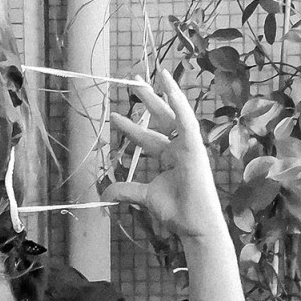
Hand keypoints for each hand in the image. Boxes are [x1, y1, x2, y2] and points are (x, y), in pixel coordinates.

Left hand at [102, 71, 227, 243]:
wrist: (194, 226)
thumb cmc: (177, 212)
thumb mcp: (144, 197)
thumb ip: (126, 190)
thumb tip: (105, 192)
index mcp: (171, 157)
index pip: (148, 137)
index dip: (131, 127)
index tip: (114, 117)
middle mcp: (181, 148)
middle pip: (163, 118)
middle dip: (149, 100)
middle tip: (135, 80)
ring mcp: (190, 147)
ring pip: (176, 114)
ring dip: (166, 93)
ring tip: (156, 74)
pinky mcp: (196, 149)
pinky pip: (187, 122)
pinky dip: (179, 105)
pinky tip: (170, 89)